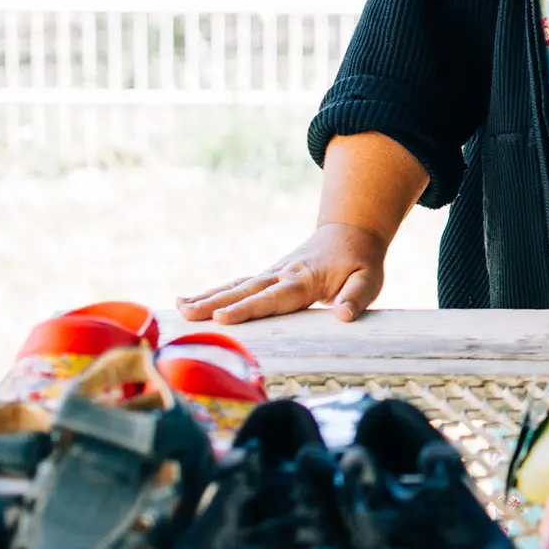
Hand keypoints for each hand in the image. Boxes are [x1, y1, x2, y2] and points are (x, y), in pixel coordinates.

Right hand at [177, 224, 387, 324]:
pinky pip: (237, 285)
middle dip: (215, 303)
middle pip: (245, 290)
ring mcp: (272, 273)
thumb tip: (344, 316)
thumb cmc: (360, 260)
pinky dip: (212, 293)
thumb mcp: (369, 279)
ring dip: (207, 297)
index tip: (223, 317)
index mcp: (304, 279)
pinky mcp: (267, 276)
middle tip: (187, 314)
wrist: (351, 231)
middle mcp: (282, 274)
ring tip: (179, 308)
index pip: (273, 297)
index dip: (249, 308)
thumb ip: (357, 297)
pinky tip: (187, 301)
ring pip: (236, 286)